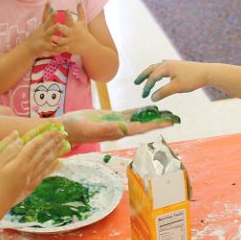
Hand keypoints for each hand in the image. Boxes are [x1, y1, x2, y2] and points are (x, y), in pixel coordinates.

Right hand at [0, 129, 64, 206]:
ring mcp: (30, 178)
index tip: (53, 129)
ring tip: (63, 145)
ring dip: (55, 152)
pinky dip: (53, 167)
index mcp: (19, 162)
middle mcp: (28, 169)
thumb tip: (20, 139)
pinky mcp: (30, 186)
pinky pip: (45, 174)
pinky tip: (58, 163)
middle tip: (62, 133)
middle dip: (53, 142)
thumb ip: (8, 150)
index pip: (35, 145)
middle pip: (43, 152)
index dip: (44, 136)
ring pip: (46, 162)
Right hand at [21, 3, 57, 58]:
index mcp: (43, 27)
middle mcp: (43, 31)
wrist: (28, 49)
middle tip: (55, 12)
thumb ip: (46, 16)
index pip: (45, 17)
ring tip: (60, 25)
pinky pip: (55, 47)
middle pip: (47, 23)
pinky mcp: (46, 47)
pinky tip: (67, 47)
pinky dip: (60, 48)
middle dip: (51, 18)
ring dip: (54, 29)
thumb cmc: (36, 36)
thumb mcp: (41, 26)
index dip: (47, 9)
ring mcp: (44, 39)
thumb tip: (49, 4)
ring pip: (50, 33)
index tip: (49, 1)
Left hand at [50, 4, 96, 55]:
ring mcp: (69, 41)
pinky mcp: (67, 48)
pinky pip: (60, 48)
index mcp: (74, 26)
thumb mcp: (83, 22)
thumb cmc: (84, 32)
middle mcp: (71, 33)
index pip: (71, 19)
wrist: (89, 46)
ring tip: (52, 37)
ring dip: (57, 39)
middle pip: (65, 30)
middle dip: (61, 27)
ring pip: (62, 40)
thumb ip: (80, 12)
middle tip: (57, 24)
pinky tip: (50, 48)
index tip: (66, 9)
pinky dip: (56, 48)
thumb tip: (79, 2)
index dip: (69, 14)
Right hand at [58, 107, 178, 143]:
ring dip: (153, 116)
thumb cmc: (75, 129)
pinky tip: (149, 107)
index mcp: (118, 132)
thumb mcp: (90, 128)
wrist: (65, 129)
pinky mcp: (112, 117)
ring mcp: (117, 123)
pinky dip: (140, 110)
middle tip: (175, 117)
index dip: (156, 125)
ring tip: (167, 111)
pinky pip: (130, 113)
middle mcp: (121, 129)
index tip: (169, 122)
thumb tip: (123, 129)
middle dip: (160, 121)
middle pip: (145, 124)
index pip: (141, 128)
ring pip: (140, 119)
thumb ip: (106, 129)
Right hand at [134, 60, 209, 100]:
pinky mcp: (178, 66)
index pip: (152, 77)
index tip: (144, 96)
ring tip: (145, 80)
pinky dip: (158, 72)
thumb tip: (152, 98)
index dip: (147, 87)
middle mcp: (167, 63)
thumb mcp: (177, 88)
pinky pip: (163, 68)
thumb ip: (163, 92)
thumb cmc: (192, 79)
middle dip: (143, 76)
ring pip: (157, 68)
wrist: (207, 72)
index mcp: (165, 67)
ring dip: (150, 74)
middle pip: (151, 69)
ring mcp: (173, 63)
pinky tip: (159, 74)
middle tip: (136, 83)